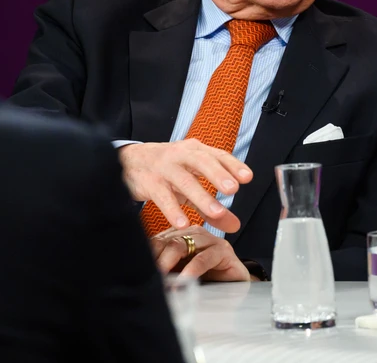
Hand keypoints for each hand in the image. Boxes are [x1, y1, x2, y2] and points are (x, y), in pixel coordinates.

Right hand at [119, 140, 251, 232]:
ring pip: (184, 180)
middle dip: (218, 175)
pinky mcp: (149, 182)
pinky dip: (172, 210)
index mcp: (195, 151)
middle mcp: (181, 155)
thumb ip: (212, 207)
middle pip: (202, 162)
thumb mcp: (191, 185)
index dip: (233, 165)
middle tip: (233, 190)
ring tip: (216, 213)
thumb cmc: (167, 171)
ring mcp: (164, 168)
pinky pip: (162, 196)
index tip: (248, 177)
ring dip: (201, 197)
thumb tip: (235, 226)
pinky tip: (183, 224)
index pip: (217, 155)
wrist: (129, 162)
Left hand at [150, 226, 254, 281]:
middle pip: (168, 241)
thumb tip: (141, 277)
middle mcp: (194, 233)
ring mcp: (210, 240)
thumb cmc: (204, 282)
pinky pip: (204, 257)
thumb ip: (164, 271)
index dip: (147, 256)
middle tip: (149, 276)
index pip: (157, 241)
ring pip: (183, 245)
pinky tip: (184, 281)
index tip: (138, 272)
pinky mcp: (224, 250)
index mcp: (180, 236)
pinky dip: (192, 270)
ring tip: (162, 281)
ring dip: (169, 264)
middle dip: (156, 260)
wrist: (234, 289)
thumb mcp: (179, 275)